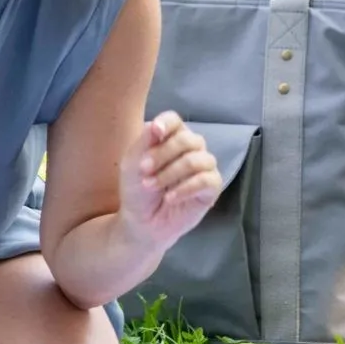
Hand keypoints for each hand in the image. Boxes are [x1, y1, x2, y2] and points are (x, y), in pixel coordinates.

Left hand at [119, 111, 221, 249]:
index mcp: (171, 138)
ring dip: (170, 173)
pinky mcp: (212, 188)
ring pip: (197, 160)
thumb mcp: (132, 164)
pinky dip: (186, 188)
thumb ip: (144, 142)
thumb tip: (157, 124)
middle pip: (187, 139)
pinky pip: (207, 180)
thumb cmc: (137, 190)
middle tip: (144, 171)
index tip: (156, 132)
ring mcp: (204, 167)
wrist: (142, 223)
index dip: (167, 123)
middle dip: (163, 154)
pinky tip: (170, 197)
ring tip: (152, 185)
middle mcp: (190, 149)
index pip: (175, 120)